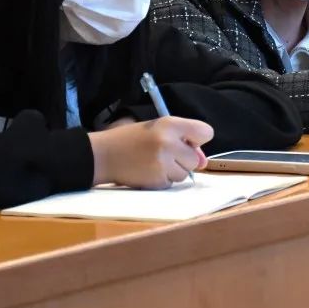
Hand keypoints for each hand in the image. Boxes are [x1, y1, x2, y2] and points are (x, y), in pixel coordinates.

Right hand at [88, 117, 212, 188]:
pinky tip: (148, 171)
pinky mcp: (157, 180)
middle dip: (183, 160)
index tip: (188, 141)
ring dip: (173, 171)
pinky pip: (171, 183)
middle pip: (195, 159)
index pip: (205, 132)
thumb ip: (183, 140)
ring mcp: (163, 163)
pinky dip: (163, 180)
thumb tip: (203, 162)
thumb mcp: (157, 129)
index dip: (198, 139)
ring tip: (153, 162)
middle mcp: (169, 142)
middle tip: (163, 154)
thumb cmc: (130, 139)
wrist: (103, 155)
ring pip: (184, 174)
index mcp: (170, 124)